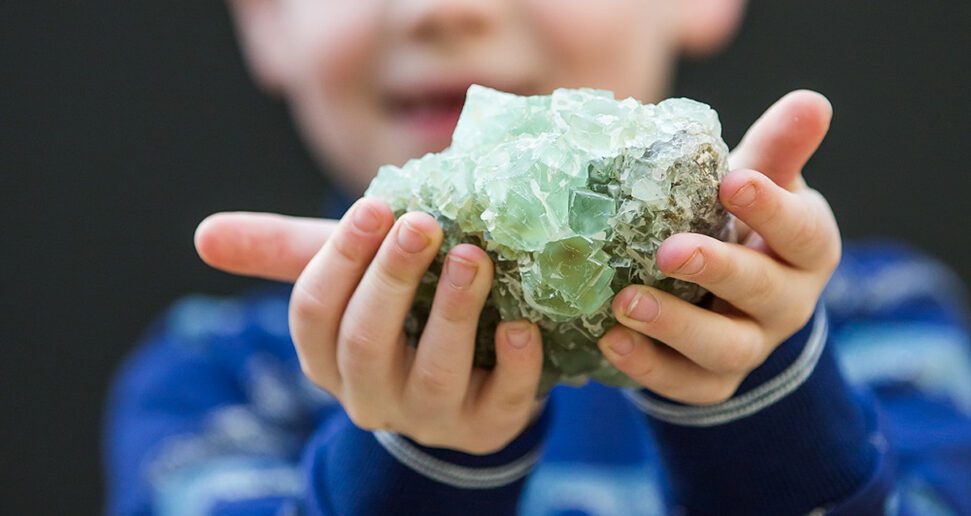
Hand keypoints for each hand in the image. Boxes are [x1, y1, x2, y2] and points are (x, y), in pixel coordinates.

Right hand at [196, 202, 544, 453]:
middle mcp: (370, 394)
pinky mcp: (487, 427)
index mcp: (327, 357)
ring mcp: (430, 416)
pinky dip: (513, 366)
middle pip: (365, 341)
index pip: (315, 312)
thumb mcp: (349, 277)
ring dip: (453, 312)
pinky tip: (521, 327)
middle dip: (391, 280)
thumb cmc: (399, 312)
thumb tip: (203, 235)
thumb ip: (288, 252)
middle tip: (421, 224)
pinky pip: (502, 404)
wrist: (466, 378)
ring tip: (473, 258)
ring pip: (432, 373)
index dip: (341, 259)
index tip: (374, 207)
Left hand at [596, 90, 841, 404]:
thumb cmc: (737, 222)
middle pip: (763, 293)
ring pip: (725, 349)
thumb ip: (776, 149)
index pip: (801, 232)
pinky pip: (685, 386)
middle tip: (670, 250)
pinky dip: (648, 368)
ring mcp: (750, 347)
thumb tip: (811, 101)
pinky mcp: (710, 382)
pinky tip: (610, 341)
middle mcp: (786, 304)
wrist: (722, 294)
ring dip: (675, 326)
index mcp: (805, 250)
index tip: (732, 181)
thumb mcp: (758, 184)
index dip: (770, 209)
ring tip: (625, 303)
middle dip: (717, 271)